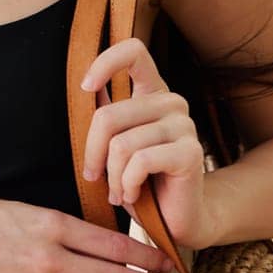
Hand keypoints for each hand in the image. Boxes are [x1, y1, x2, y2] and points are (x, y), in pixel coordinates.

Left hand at [80, 37, 208, 248]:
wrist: (177, 221)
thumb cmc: (141, 182)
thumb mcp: (117, 145)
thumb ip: (107, 116)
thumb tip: (81, 87)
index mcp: (153, 92)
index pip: (133, 51)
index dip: (104, 62)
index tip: (85, 88)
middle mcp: (171, 102)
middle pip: (108, 115)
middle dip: (93, 153)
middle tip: (94, 177)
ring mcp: (184, 125)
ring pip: (121, 144)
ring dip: (112, 177)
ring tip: (117, 192)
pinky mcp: (191, 152)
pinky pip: (140, 161)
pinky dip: (127, 184)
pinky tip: (132, 196)